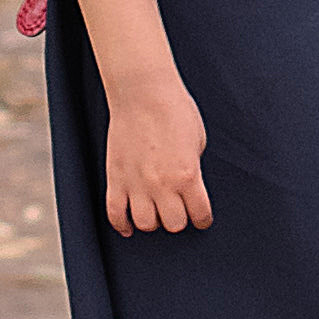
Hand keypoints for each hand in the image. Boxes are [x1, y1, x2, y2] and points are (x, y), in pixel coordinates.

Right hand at [104, 81, 212, 235]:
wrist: (143, 92)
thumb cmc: (174, 109)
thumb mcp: (198, 141)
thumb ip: (194, 168)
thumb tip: (188, 184)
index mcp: (188, 175)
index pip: (199, 214)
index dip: (203, 218)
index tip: (201, 218)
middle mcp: (162, 184)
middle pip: (173, 224)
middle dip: (179, 218)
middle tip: (178, 210)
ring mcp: (136, 183)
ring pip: (145, 224)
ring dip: (153, 221)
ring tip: (156, 212)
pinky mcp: (115, 178)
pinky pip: (115, 214)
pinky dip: (122, 224)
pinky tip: (129, 226)